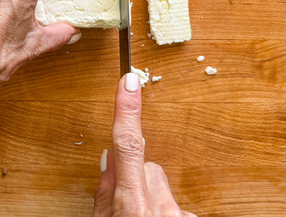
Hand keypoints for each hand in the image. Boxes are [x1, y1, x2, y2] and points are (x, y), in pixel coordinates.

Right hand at [93, 73, 195, 216]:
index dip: (127, 111)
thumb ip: (105, 191)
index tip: (130, 82)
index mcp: (132, 205)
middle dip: (135, 177)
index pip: (127, 146)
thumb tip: (110, 158)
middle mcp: (160, 208)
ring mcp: (179, 215)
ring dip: (151, 197)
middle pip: (148, 167)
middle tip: (124, 204)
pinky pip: (176, 204)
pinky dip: (164, 211)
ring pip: (162, 185)